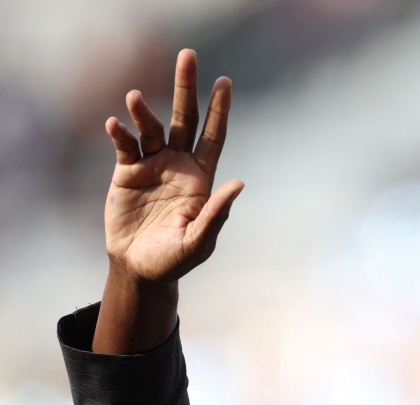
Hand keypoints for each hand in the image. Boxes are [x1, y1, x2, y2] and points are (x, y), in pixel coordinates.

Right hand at [104, 48, 242, 282]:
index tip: (225, 82)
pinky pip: (125, 146)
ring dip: (143, 112)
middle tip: (187, 56)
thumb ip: (216, 213)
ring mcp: (152, 165)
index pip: (214, 136)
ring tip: (133, 98)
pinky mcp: (126, 172)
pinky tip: (115, 124)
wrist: (140, 268)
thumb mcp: (199, 240)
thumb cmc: (176, 258)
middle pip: (185, 119)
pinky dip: (120, 133)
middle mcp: (178, 164)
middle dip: (186, 89)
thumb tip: (239, 184)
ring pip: (151, 128)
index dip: (219, 110)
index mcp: (201, 177)